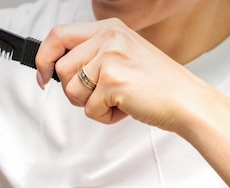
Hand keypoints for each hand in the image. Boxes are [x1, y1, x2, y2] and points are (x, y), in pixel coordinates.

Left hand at [35, 18, 211, 133]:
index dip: (43, 57)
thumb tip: (52, 68)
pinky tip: (125, 108)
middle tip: (97, 96)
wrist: (187, 101)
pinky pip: (89, 109)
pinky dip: (104, 116)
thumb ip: (92, 55)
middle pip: (61, 69)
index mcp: (109, 29)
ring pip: (71, 91)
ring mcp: (110, 58)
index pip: (58, 35)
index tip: (42, 76)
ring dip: (89, 104)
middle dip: (73, 91)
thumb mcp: (122, 55)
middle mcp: (109, 38)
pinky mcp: (113, 81)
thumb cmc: (155, 84)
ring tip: (116, 99)